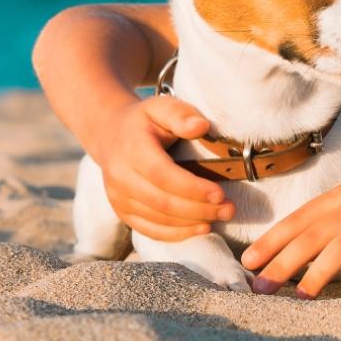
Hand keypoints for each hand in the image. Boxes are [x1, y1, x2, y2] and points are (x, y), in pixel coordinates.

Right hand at [95, 96, 234, 239]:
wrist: (110, 134)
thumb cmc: (145, 120)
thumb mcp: (161, 106)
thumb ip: (181, 114)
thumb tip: (201, 126)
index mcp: (132, 150)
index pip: (162, 175)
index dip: (191, 188)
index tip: (220, 193)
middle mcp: (120, 178)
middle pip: (162, 202)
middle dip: (198, 209)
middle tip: (229, 209)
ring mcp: (118, 198)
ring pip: (157, 219)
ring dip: (191, 223)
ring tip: (221, 217)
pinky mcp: (122, 212)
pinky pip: (149, 229)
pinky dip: (176, 234)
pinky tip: (200, 228)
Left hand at [240, 170, 340, 296]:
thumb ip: (329, 215)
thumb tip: (288, 243)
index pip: (298, 219)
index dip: (271, 241)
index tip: (248, 262)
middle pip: (312, 236)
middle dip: (281, 263)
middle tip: (259, 288)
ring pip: (340, 249)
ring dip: (315, 275)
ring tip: (298, 298)